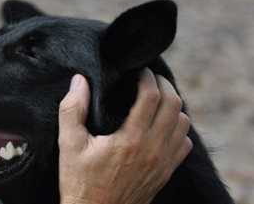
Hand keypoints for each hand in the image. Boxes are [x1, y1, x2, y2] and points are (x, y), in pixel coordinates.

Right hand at [57, 69, 192, 203]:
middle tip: (151, 78)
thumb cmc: (79, 182)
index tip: (140, 70)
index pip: (152, 96)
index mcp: (130, 140)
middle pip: (174, 105)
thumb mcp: (69, 145)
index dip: (148, 77)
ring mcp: (163, 163)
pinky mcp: (165, 174)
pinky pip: (185, 144)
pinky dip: (178, 129)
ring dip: (174, 106)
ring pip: (184, 123)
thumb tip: (79, 80)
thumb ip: (72, 109)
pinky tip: (161, 126)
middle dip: (164, 85)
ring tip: (157, 99)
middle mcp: (152, 150)